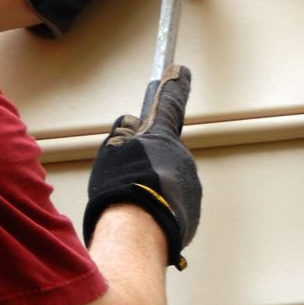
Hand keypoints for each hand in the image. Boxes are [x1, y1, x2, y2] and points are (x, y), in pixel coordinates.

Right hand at [82, 65, 199, 268]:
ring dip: (153, 186)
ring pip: (169, 179)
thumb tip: (130, 123)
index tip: (181, 72)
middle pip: (164, 151)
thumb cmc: (122, 190)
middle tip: (128, 175)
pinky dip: (159, 206)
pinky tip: (143, 216)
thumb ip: (123, 133)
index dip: (174, 86)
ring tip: (132, 200)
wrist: (139, 232)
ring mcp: (190, 186)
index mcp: (161, 137)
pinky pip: (173, 202)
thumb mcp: (112, 150)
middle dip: (149, 160)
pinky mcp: (191, 211)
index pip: (169, 104)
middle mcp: (182, 158)